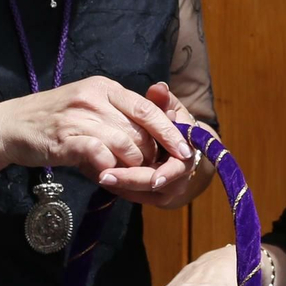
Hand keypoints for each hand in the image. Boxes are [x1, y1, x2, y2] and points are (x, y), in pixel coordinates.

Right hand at [0, 76, 191, 181]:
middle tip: (151, 173)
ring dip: (131, 166)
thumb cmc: (53, 120)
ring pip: (125, 145)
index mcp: (104, 87)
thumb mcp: (87, 107)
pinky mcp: (65, 138)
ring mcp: (79, 116)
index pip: (147, 107)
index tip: (184, 150)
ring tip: (125, 176)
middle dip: (150, 156)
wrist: (10, 125)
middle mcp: (94, 97)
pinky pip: (100, 155)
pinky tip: (104, 175)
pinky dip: (108, 169)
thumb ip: (116, 118)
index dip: (169, 130)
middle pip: (139, 131)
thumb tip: (152, 141)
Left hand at [96, 81, 210, 205]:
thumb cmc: (172, 123)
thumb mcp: (169, 108)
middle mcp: (181, 177)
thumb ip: (163, 100)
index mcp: (188, 153)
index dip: (166, 170)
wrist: (177, 148)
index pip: (180, 165)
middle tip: (104, 175)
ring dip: (121, 185)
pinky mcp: (151, 197)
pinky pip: (134, 195)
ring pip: (143, 193)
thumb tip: (159, 88)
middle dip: (132, 180)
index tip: (146, 168)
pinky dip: (118, 187)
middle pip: (157, 185)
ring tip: (97, 175)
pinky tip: (98, 176)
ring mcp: (166, 190)